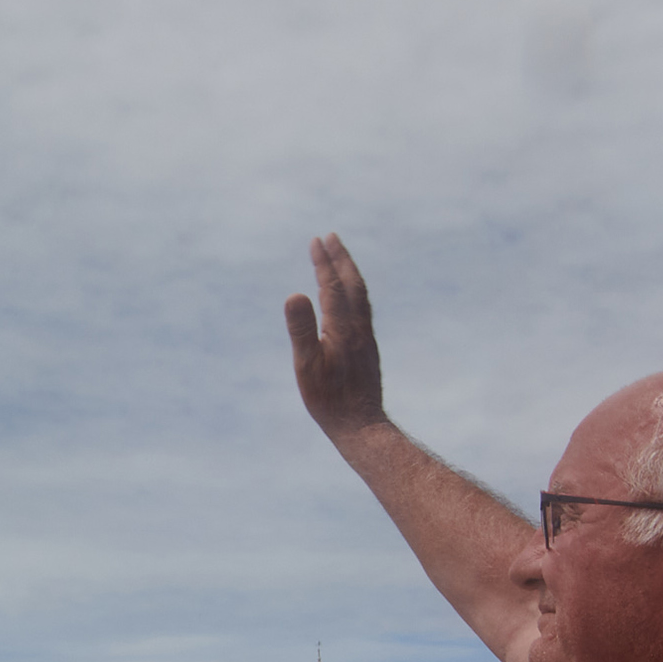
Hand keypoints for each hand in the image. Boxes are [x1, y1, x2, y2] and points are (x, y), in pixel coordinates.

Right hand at [284, 233, 384, 437]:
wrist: (360, 424)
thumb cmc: (328, 399)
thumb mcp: (306, 365)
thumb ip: (301, 329)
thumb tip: (294, 294)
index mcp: (343, 328)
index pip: (332, 285)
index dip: (324, 262)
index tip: (316, 241)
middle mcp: (359, 327)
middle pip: (352, 284)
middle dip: (341, 259)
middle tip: (331, 237)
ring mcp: (366, 336)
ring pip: (360, 295)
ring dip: (349, 273)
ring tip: (340, 259)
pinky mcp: (367, 347)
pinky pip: (362, 309)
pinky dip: (354, 292)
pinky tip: (350, 297)